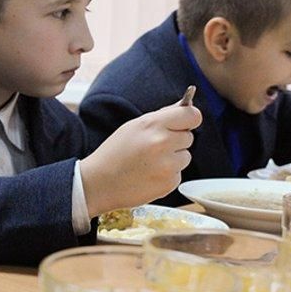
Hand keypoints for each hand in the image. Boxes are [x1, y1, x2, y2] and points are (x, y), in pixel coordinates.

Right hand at [80, 102, 201, 215]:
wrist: (98, 183)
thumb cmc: (114, 153)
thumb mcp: (134, 127)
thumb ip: (162, 117)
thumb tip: (187, 107)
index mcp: (153, 125)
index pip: (192, 115)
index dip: (190, 118)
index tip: (186, 122)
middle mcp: (162, 144)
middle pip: (189, 137)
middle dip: (176, 141)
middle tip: (155, 147)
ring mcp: (167, 166)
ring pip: (186, 157)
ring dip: (173, 159)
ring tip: (150, 163)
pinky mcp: (169, 184)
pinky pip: (178, 174)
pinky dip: (167, 174)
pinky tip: (149, 175)